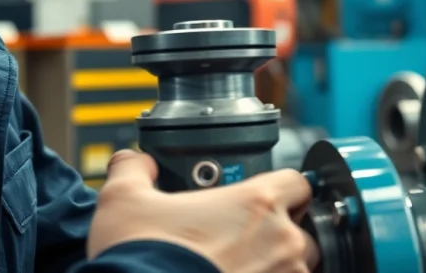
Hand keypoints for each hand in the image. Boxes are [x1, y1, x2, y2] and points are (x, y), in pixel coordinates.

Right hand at [88, 150, 319, 272]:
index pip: (298, 182)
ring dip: (273, 269)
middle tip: (241, 245)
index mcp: (256, 203)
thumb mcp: (123, 199)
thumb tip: (136, 163)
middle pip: (302, 231)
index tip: (263, 201)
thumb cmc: (140, 258)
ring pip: (296, 270)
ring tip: (235, 270)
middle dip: (279, 237)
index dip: (281, 190)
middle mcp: (280, 241)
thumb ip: (135, 170)